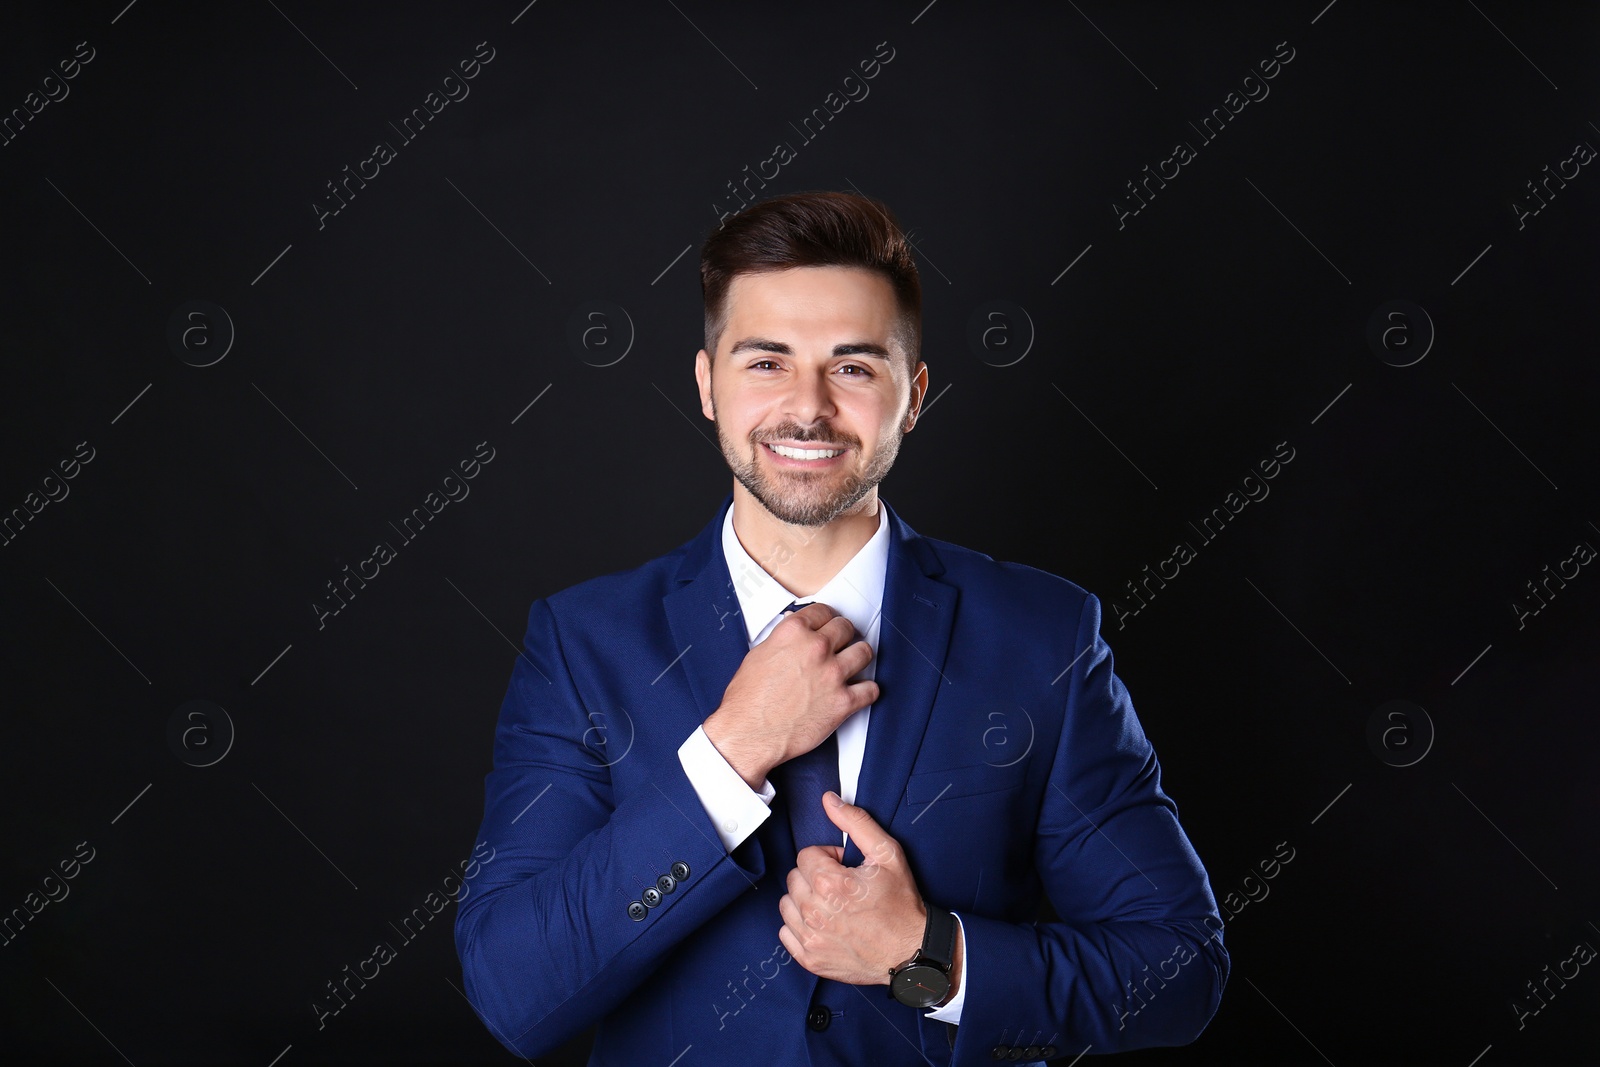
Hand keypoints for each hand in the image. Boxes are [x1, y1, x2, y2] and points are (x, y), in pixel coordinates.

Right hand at [704, 602, 877, 788]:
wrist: (749, 734)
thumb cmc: (748, 702)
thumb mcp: (758, 655)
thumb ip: (782, 642)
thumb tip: (794, 639)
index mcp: (794, 633)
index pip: (823, 611)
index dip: (826, 618)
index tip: (828, 624)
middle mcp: (816, 649)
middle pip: (846, 628)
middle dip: (843, 635)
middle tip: (841, 643)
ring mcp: (833, 675)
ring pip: (864, 652)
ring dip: (858, 658)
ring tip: (852, 664)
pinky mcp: (843, 702)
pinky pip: (871, 689)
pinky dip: (866, 691)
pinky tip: (859, 692)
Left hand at [778, 791, 927, 987]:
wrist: (910, 950)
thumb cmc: (900, 903)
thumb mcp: (888, 854)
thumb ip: (856, 822)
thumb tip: (829, 800)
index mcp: (831, 884)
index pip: (806, 856)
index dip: (828, 859)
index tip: (845, 869)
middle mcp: (816, 912)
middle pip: (794, 878)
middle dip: (815, 877)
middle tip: (841, 887)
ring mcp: (811, 938)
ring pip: (787, 903)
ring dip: (805, 900)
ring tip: (832, 906)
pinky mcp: (810, 958)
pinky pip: (786, 932)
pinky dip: (800, 926)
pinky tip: (824, 925)